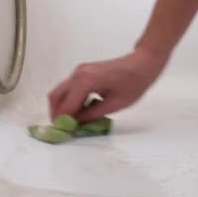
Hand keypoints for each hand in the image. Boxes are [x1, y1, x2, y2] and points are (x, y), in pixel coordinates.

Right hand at [48, 47, 168, 121]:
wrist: (142, 63)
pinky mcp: (83, 72)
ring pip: (60, 92)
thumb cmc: (134, 83)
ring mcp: (79, 71)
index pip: (66, 106)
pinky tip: (80, 110)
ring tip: (72, 121)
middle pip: (55, 96)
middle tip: (64, 128)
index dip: (63, 121)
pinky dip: (69, 100)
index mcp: (86, 81)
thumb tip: (77, 123)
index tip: (64, 133)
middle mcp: (78, 74)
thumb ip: (93, 114)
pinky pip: (69, 88)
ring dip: (62, 107)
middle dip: (57, 114)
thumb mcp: (115, 104)